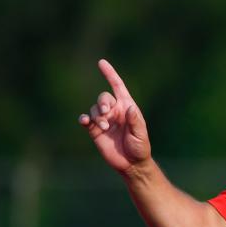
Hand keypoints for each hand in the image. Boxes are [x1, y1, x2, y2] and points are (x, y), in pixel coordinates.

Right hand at [78, 59, 150, 173]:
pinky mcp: (95, 130)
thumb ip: (135, 121)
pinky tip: (85, 121)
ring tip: (104, 126)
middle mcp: (114, 111)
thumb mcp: (140, 135)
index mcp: (127, 107)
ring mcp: (104, 120)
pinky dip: (84, 118)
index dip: (110, 74)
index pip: (118, 87)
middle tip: (106, 113)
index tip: (101, 63)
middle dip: (103, 103)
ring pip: (94, 108)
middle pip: (103, 98)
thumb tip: (129, 108)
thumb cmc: (140, 147)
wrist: (132, 163)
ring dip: (97, 115)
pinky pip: (86, 119)